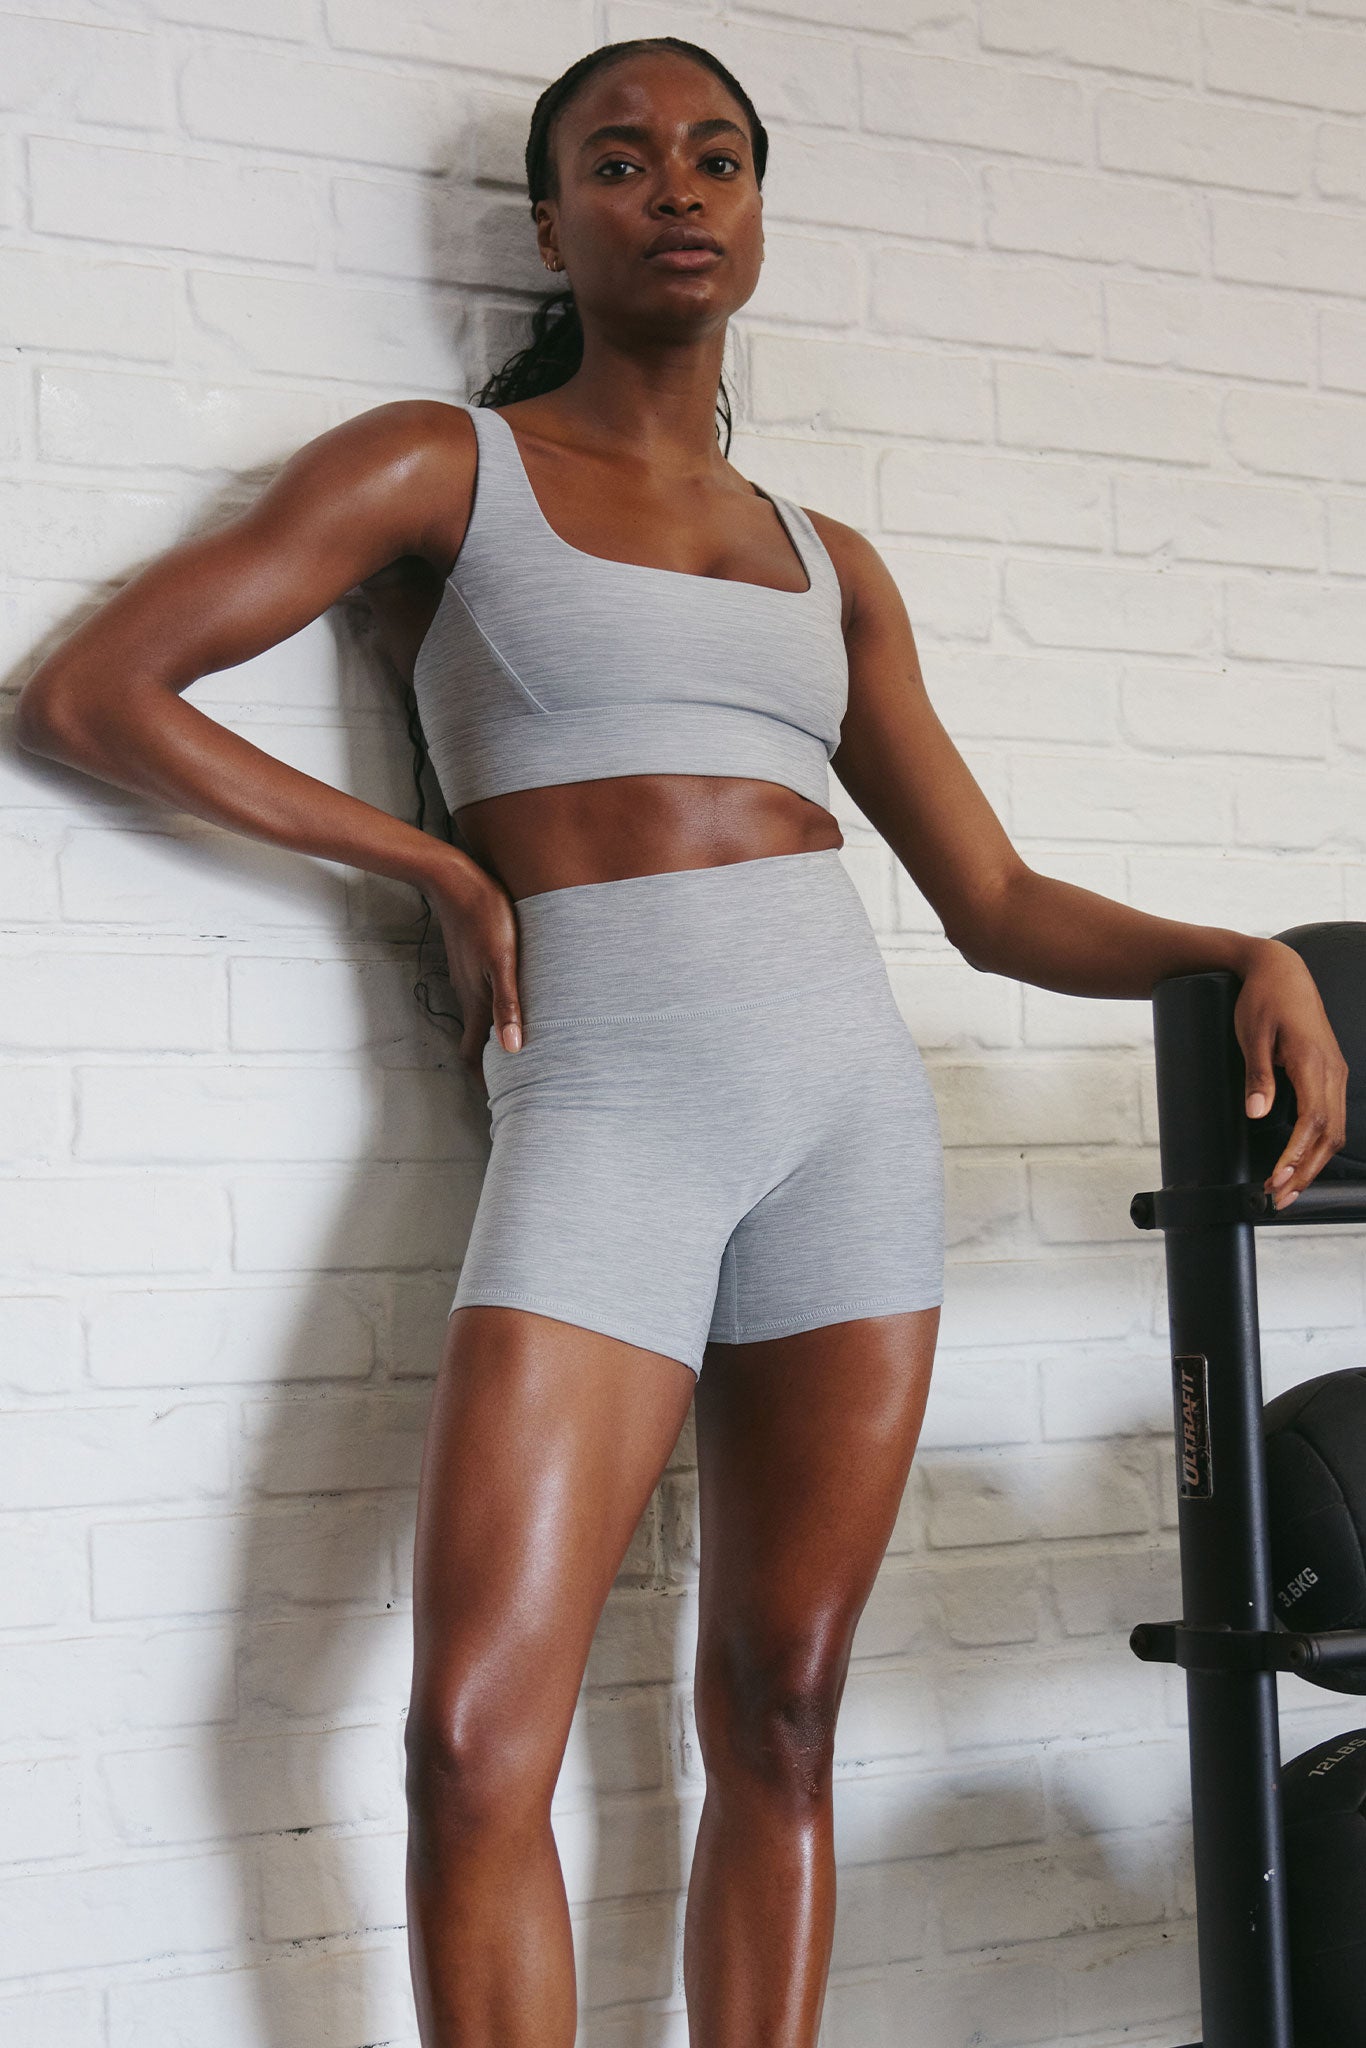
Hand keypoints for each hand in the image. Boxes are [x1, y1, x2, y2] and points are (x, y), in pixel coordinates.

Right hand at [420, 853, 524, 1087]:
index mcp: (476, 1003)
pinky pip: (484, 1001)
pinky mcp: (474, 965)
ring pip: (481, 1022)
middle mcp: (469, 997)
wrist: (455, 882)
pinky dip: (496, 1017)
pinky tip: (513, 1011)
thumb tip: (513, 1049)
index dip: (483, 1082)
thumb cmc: (485, 917)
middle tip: (514, 1086)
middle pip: (478, 1044)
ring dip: (495, 1041)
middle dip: (492, 1068)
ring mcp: (469, 981)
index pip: (474, 1056)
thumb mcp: (503, 961)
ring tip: (519, 1055)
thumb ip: (508, 1004)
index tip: (497, 1103)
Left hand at [1235, 939, 1348, 1207]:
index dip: (1296, 1157)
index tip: (1276, 1180)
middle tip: (1278, 1199)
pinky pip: (1332, 1117)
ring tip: (1288, 1189)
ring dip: (1314, 1164)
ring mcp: (1335, 1073)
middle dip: (1306, 1172)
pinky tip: (1302, 1161)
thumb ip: (1258, 1076)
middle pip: (1330, 1135)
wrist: (1279, 969)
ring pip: (1335, 1130)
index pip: (1313, 1123)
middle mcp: (1332, 1071)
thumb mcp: (1252, 1035)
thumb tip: (1257, 1114)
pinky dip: (1319, 1145)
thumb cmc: (1262, 998)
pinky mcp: (1330, 1073)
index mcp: (1313, 1063)